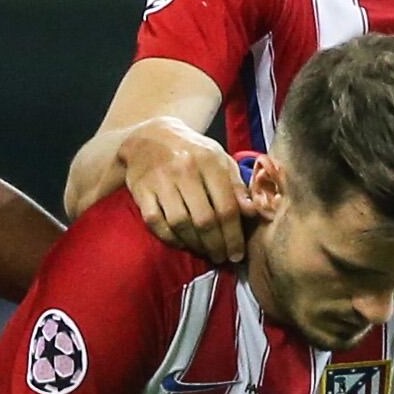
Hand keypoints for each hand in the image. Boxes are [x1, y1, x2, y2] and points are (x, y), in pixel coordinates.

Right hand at [106, 118, 249, 261]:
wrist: (149, 137)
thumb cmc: (193, 152)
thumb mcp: (220, 160)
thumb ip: (238, 186)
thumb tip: (253, 212)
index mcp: (209, 161)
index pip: (227, 207)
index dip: (234, 236)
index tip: (237, 253)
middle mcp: (184, 169)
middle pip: (204, 220)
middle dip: (216, 245)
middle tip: (222, 257)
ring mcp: (160, 180)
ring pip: (180, 224)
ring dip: (195, 245)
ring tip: (205, 252)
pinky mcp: (141, 190)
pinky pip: (156, 223)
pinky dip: (171, 238)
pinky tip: (183, 243)